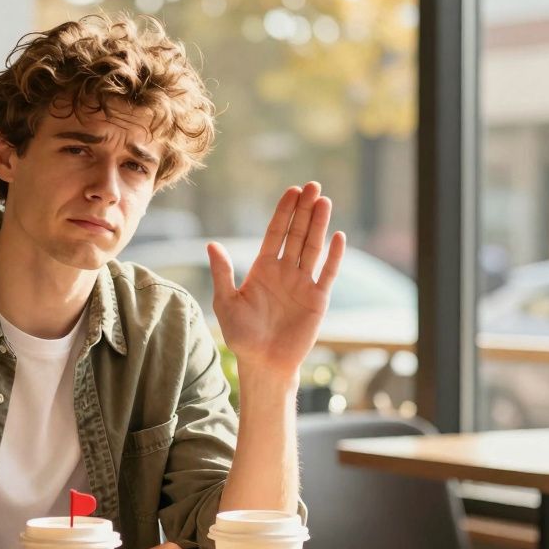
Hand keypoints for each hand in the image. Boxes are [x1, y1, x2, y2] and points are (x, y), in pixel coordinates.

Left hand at [206, 182, 344, 377]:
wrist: (263, 362)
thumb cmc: (242, 335)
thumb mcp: (226, 302)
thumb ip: (222, 273)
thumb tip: (211, 244)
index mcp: (263, 269)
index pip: (275, 234)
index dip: (284, 212)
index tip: (292, 191)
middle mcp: (285, 272)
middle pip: (297, 234)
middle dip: (305, 210)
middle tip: (313, 186)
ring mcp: (303, 284)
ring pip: (313, 248)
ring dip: (320, 225)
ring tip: (325, 201)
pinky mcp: (318, 299)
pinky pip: (328, 273)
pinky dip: (334, 256)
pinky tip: (338, 236)